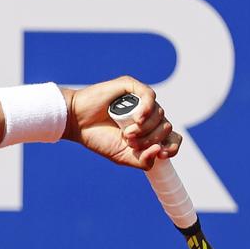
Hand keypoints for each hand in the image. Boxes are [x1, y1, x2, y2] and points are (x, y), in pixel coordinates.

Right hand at [61, 76, 182, 169]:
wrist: (76, 124)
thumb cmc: (97, 138)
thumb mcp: (122, 157)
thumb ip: (142, 161)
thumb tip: (159, 151)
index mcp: (148, 132)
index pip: (172, 137)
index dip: (171, 146)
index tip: (161, 154)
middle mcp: (147, 115)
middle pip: (166, 127)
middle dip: (150, 139)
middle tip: (130, 141)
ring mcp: (141, 101)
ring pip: (159, 113)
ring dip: (145, 128)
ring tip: (126, 133)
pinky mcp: (131, 87)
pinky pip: (150, 96)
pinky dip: (147, 109)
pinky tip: (137, 119)